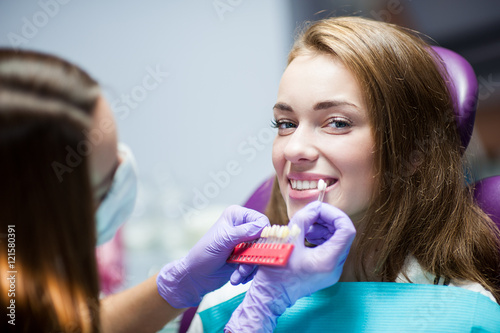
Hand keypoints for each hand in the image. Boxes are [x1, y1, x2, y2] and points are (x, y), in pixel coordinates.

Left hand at [156, 205, 269, 307]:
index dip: (262, 235)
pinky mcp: (246, 257)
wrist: (196, 277)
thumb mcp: (222, 242)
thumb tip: (262, 227)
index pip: (261, 221)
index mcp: (237, 216)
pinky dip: (248, 273)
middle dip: (254, 256)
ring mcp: (245, 243)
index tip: (256, 249)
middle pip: (263, 240)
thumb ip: (242, 233)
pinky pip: (257, 264)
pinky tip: (236, 278)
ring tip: (236, 275)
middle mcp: (243, 227)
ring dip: (249, 268)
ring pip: (261, 254)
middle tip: (242, 267)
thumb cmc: (203, 255)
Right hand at [224, 201, 355, 332]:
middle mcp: (335, 267)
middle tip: (311, 215)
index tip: (319, 210)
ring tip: (307, 227)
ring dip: (324, 229)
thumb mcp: (288, 237)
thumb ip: (304, 218)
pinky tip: (306, 236)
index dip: (334, 214)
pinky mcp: (326, 272)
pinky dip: (321, 239)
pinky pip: (331, 249)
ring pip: (338, 241)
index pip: (346, 229)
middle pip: (343, 234)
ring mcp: (332, 271)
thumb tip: (315, 208)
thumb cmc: (276, 270)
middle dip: (328, 220)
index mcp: (328, 260)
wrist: (270, 295)